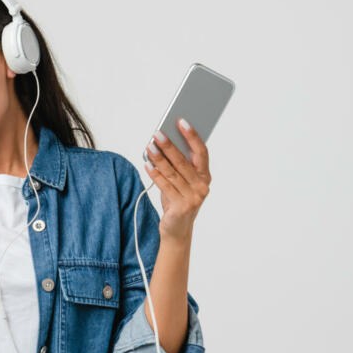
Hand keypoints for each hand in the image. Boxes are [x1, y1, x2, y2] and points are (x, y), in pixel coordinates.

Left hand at [143, 118, 211, 240]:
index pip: (201, 152)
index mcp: (205, 177)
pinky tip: (147, 164)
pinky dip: (155, 174)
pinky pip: (165, 186)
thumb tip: (164, 141)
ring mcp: (193, 198)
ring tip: (149, 146)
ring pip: (172, 172)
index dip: (192, 136)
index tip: (181, 121)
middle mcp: (202, 186)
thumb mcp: (180, 181)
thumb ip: (177, 165)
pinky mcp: (181, 207)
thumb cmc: (177, 200)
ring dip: (159, 158)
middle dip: (169, 145)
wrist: (177, 230)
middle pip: (183, 161)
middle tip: (157, 133)